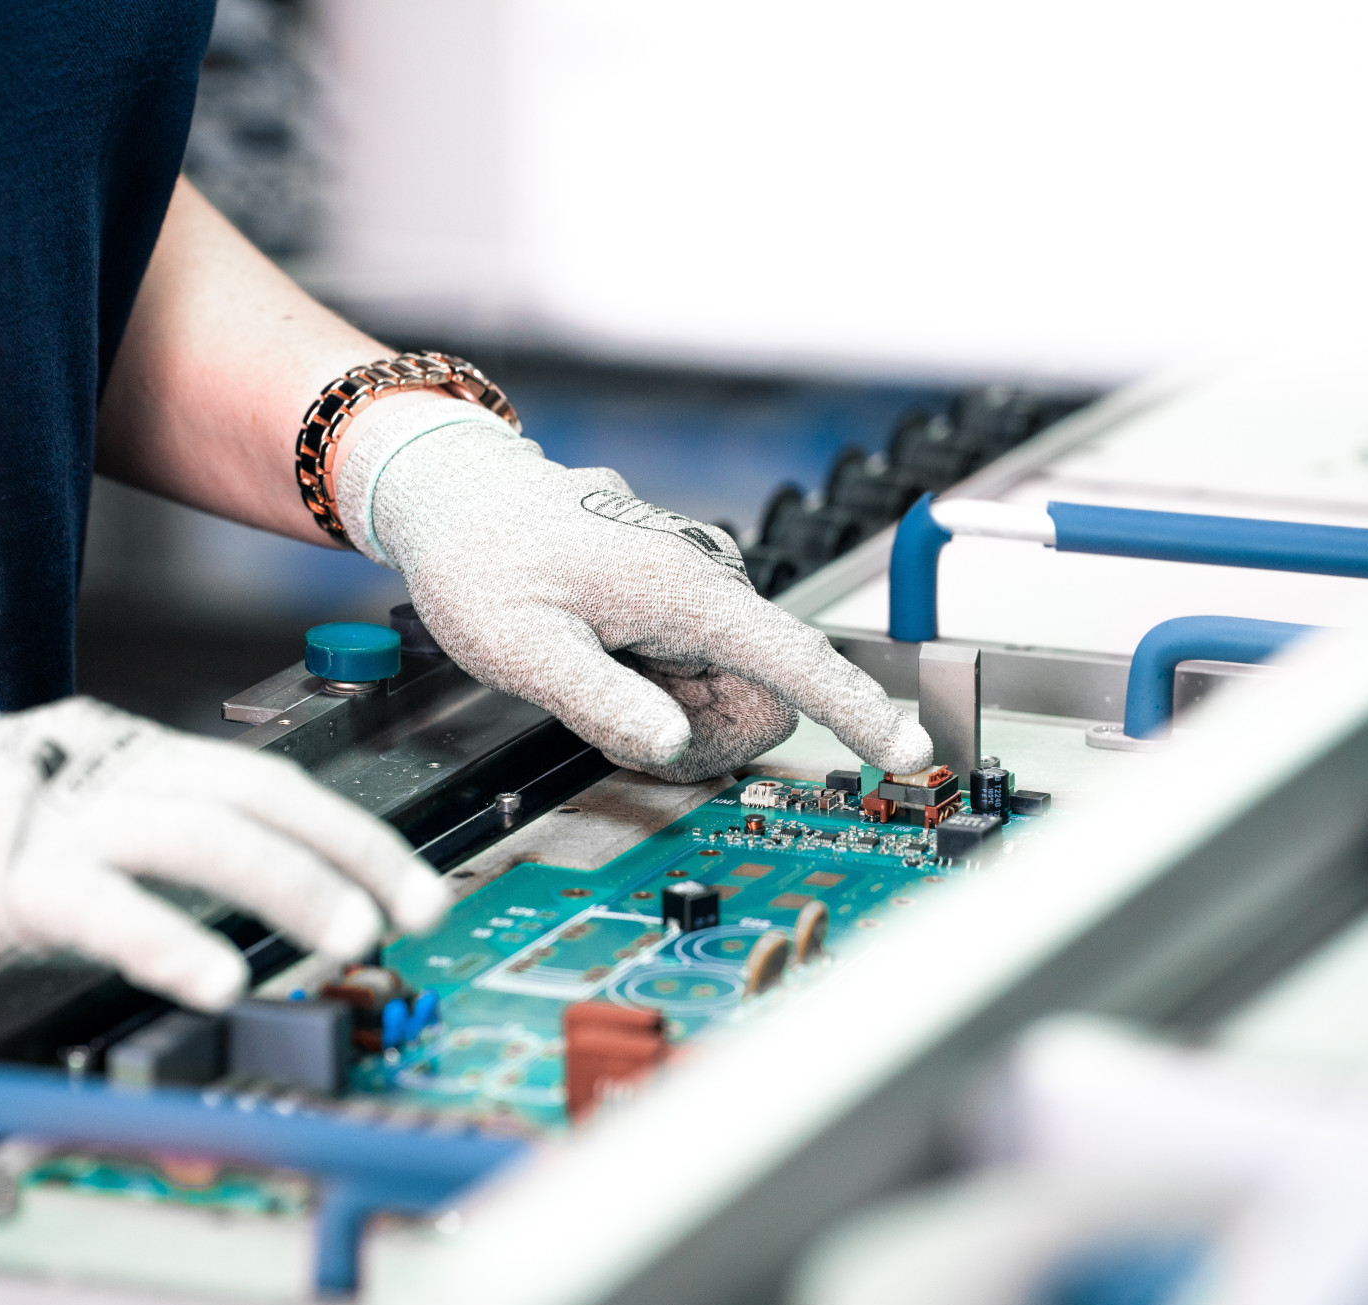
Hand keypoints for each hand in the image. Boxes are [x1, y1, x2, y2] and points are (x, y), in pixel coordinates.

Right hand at [0, 695, 445, 1010]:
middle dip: (351, 851)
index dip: (352, 832)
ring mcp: (58, 815)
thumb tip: (259, 870)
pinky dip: (166, 935)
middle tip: (413, 907)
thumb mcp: (72, 803)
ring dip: (287, 883)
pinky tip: (214, 976)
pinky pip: (101, 903)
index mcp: (133, 753)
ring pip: (199, 834)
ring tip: (346, 933)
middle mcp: (111, 768)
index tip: (415, 881)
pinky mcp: (1, 873)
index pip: (269, 781)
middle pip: (258, 794)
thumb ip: (155, 826)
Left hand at [336, 398, 932, 783]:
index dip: (858, 712)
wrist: (456, 492)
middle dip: (699, 736)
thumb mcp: (520, 647)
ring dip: (670, 711)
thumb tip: (673, 744)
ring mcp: (696, 586)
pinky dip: (657, 686)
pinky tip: (602, 656)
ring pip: (727, 690)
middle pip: (761, 699)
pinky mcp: (680, 594)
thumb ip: (599, 700)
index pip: (797, 661)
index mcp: (684, 590)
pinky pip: (699, 667)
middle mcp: (707, 581)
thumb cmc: (481, 558)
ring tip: (593, 676)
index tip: (912, 749)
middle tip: (610, 725)